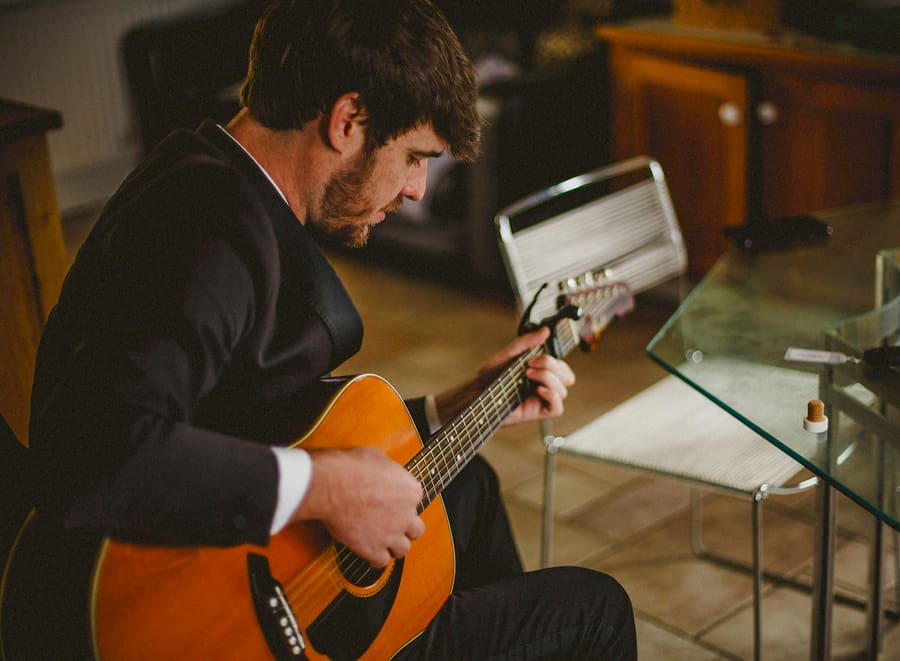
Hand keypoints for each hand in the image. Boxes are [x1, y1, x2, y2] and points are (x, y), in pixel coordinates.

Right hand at [292, 447, 424, 567]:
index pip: (416, 499)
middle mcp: (406, 514)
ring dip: (393, 546)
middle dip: (405, 528)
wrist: (331, 485)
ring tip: (382, 541)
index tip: (392, 501)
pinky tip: (369, 553)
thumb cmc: (351, 467)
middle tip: (392, 525)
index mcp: (411, 490)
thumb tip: (383, 471)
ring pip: (403, 549)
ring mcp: (391, 534)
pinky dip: (376, 559)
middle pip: (416, 530)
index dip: (402, 501)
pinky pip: (381, 562)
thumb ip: (388, 470)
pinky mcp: (373, 549)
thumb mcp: (377, 457)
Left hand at [435, 327, 574, 425]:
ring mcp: (540, 400)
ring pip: (563, 391)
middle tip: (532, 364)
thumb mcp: (508, 354)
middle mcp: (542, 385)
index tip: (536, 356)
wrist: (474, 392)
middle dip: (553, 367)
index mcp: (539, 372)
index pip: (562, 367)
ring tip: (528, 375)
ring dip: (549, 378)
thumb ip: (527, 342)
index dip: (556, 361)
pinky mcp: (536, 412)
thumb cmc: (488, 375)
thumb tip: (545, 331)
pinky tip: (539, 390)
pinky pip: (557, 408)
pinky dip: (553, 396)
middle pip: (567, 378)